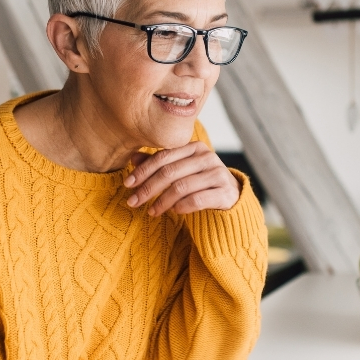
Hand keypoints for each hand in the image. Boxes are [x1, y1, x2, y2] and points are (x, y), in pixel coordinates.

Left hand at [124, 142, 239, 215]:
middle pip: (170, 172)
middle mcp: (208, 157)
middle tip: (133, 202)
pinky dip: (181, 206)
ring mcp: (218, 174)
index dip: (143, 170)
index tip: (127, 184)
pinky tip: (173, 212)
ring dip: (162, 201)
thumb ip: (159, 164)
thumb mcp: (180, 171)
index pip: (163, 157)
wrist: (231, 198)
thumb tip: (133, 159)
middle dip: (148, 188)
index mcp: (195, 147)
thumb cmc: (200, 183)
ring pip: (181, 187)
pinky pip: (197, 200)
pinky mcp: (225, 193)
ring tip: (151, 211)